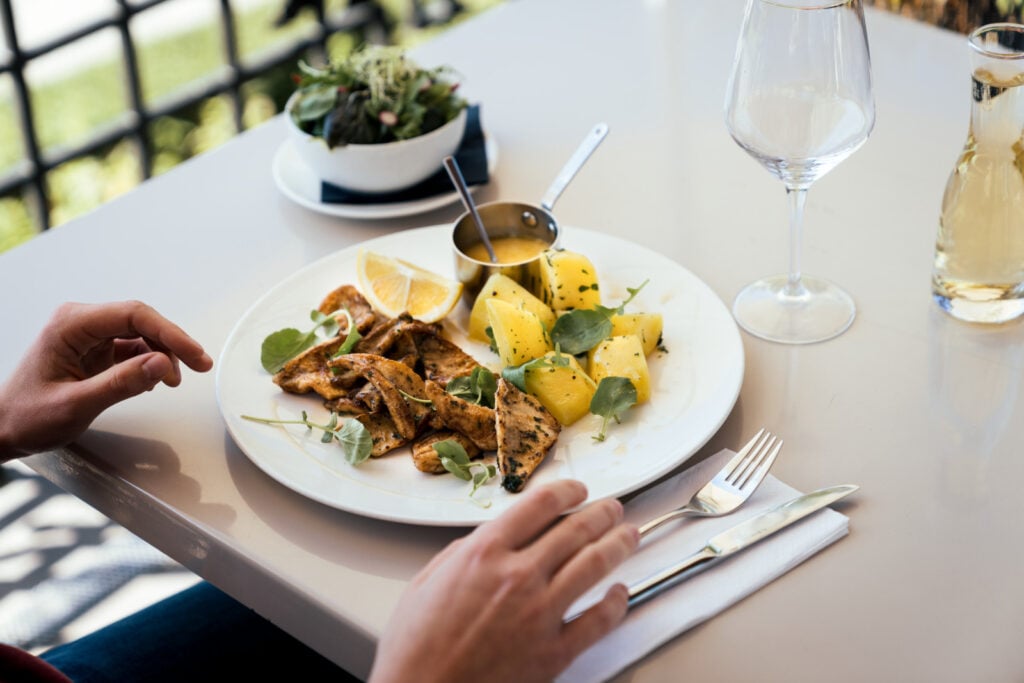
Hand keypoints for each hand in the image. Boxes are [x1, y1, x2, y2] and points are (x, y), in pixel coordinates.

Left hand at [0, 301, 212, 459]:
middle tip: (199, 366)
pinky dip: (149, 363)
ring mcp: (89, 336)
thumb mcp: (76, 404)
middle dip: (172, 344)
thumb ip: (121, 383)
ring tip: (171, 382)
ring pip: (141, 334)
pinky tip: (153, 381)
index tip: (194, 354)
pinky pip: (132, 348)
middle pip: (141, 321)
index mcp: (71, 325)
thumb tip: (161, 364)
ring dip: (162, 355)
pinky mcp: (95, 350)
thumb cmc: (27, 417)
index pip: (133, 316)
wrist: (3, 429)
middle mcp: (81, 323)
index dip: (170, 334)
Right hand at [369, 480, 638, 682]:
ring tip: (628, 536)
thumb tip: (486, 539)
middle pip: (575, 530)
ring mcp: (540, 614)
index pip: (540, 504)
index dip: (567, 490)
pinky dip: (616, 602)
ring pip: (595, 565)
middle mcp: (518, 576)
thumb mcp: (426, 582)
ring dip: (619, 544)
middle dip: (601, 514)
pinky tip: (621, 592)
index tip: (578, 490)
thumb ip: (462, 553)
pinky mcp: (554, 652)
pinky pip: (599, 620)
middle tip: (612, 509)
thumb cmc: (415, 649)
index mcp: (484, 553)